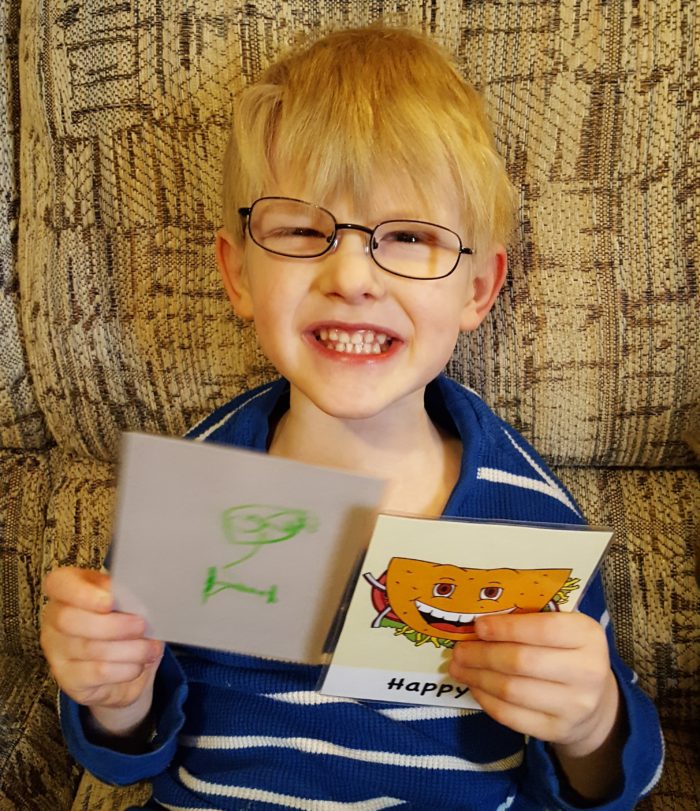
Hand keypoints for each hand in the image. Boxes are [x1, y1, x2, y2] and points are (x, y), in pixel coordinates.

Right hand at [40, 567, 162, 729]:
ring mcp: (56, 652)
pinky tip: (139, 664)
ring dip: (128, 649)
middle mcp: (53, 619)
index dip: (82, 593)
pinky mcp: (68, 679)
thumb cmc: (122, 617)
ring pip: (90, 649)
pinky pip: (98, 673)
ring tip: (151, 648)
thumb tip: (137, 594)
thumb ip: (123, 593)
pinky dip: (125, 668)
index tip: (110, 601)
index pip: (58, 584)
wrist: (123, 660)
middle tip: (142, 626)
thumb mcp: (122, 598)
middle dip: (113, 625)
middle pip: (70, 620)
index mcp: (65, 590)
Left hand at [448, 612, 618, 757]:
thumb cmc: (567, 652)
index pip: (542, 629)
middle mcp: (587, 672)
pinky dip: (487, 700)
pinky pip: (512, 716)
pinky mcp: (558, 730)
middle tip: (459, 650)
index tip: (478, 626)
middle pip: (521, 661)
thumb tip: (479, 624)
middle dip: (482, 655)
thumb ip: (529, 620)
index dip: (505, 628)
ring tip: (459, 668)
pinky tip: (475, 687)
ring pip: (512, 690)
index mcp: (587, 635)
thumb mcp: (562, 628)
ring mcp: (575, 706)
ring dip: (478, 678)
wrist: (595, 701)